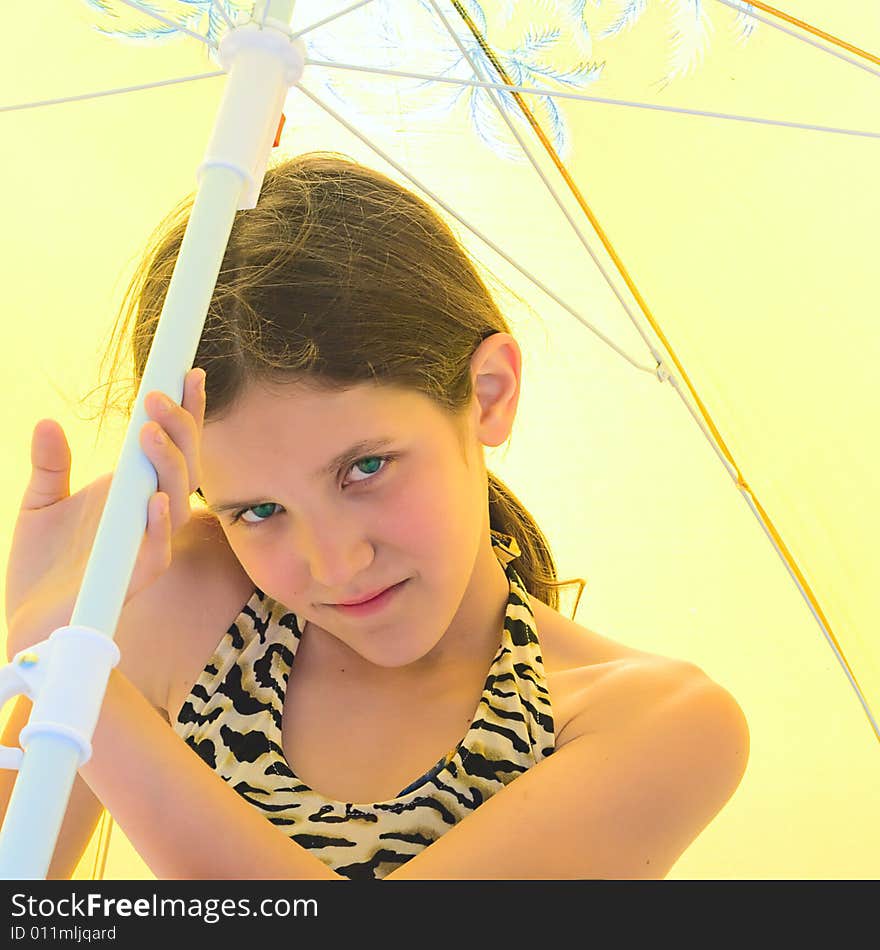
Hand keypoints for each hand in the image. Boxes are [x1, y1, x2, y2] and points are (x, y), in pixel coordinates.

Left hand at [4, 368, 206, 652]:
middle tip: (156, 396)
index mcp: (135, 494)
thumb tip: (48, 422)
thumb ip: (49, 464)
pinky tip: (151, 498)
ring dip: (168, 464)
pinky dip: (158, 522)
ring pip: (177, 500)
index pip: (171, 448)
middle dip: (178, 429)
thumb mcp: (39, 503)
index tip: (185, 373)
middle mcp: (150, 517)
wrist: (27, 621)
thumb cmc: (41, 566)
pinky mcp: (135, 578)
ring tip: (148, 431)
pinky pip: (157, 549)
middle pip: (184, 466)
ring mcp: (148, 546)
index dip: (184, 413)